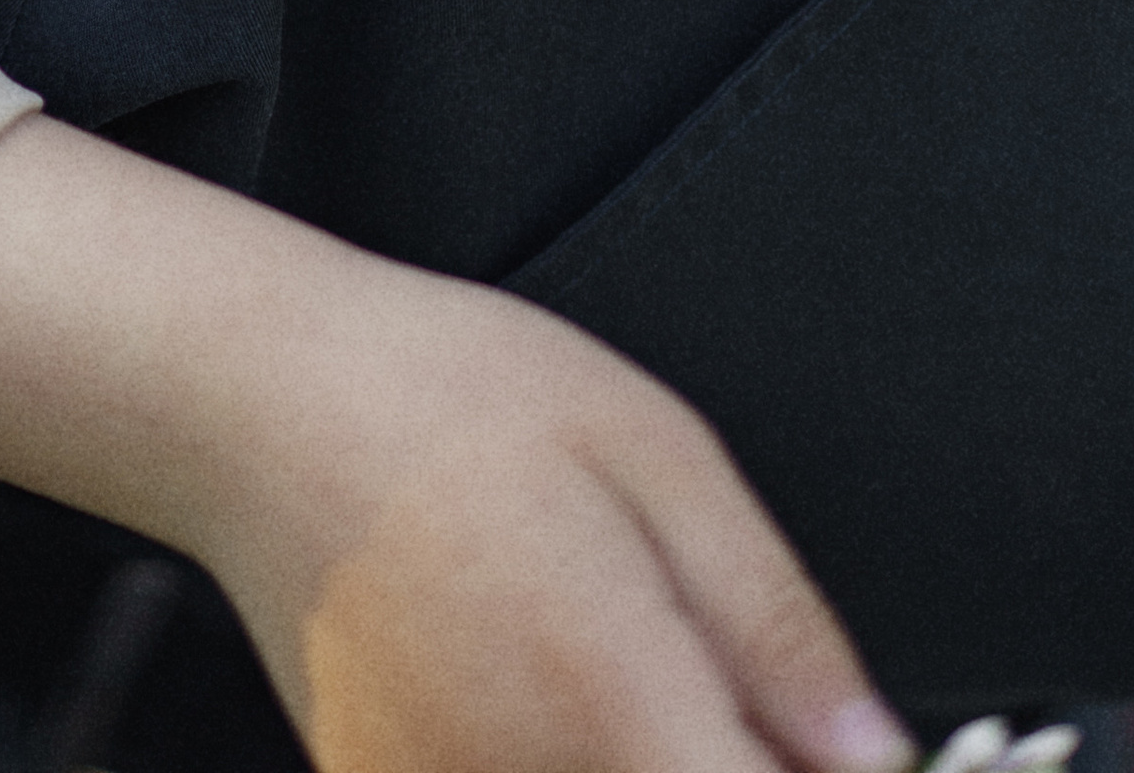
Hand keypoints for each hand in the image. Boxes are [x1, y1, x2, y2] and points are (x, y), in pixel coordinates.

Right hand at [190, 253, 907, 772]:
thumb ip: (773, 622)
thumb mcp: (654, 450)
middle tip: (729, 691)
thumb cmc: (447, 397)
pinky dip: (566, 754)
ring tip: (624, 665)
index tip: (834, 747)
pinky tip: (550, 690)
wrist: (259, 407)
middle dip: (729, 755)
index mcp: (617, 700)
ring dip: (656, 751)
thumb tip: (875, 755)